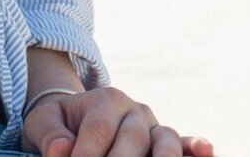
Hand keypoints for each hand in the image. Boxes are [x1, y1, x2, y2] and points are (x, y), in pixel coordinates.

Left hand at [24, 87, 215, 156]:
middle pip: (133, 139)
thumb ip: (48, 134)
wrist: (74, 119)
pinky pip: (185, 143)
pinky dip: (196, 148)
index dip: (85, 156)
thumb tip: (61, 151)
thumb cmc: (58, 125)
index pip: (98, 131)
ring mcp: (154, 126)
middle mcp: (135, 109)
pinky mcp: (166, 143)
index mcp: (105, 98)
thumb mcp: (42, 123)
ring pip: (165, 140)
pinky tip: (207, 153)